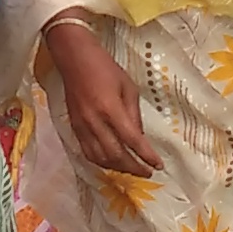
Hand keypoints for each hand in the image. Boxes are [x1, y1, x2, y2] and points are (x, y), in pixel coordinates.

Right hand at [45, 18, 159, 180]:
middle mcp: (95, 122)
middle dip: (133, 167)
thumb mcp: (128, 87)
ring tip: (132, 169)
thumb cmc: (105, 68)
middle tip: (147, 172)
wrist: (74, 59)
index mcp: (111, 109)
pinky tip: (111, 163)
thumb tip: (139, 138)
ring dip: (118, 168)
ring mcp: (82, 127)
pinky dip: (101, 162)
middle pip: (115, 155)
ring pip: (100, 158)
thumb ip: (133, 114)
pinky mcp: (74, 128)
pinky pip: (87, 152)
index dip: (146, 156)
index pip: (132, 140)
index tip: (158, 165)